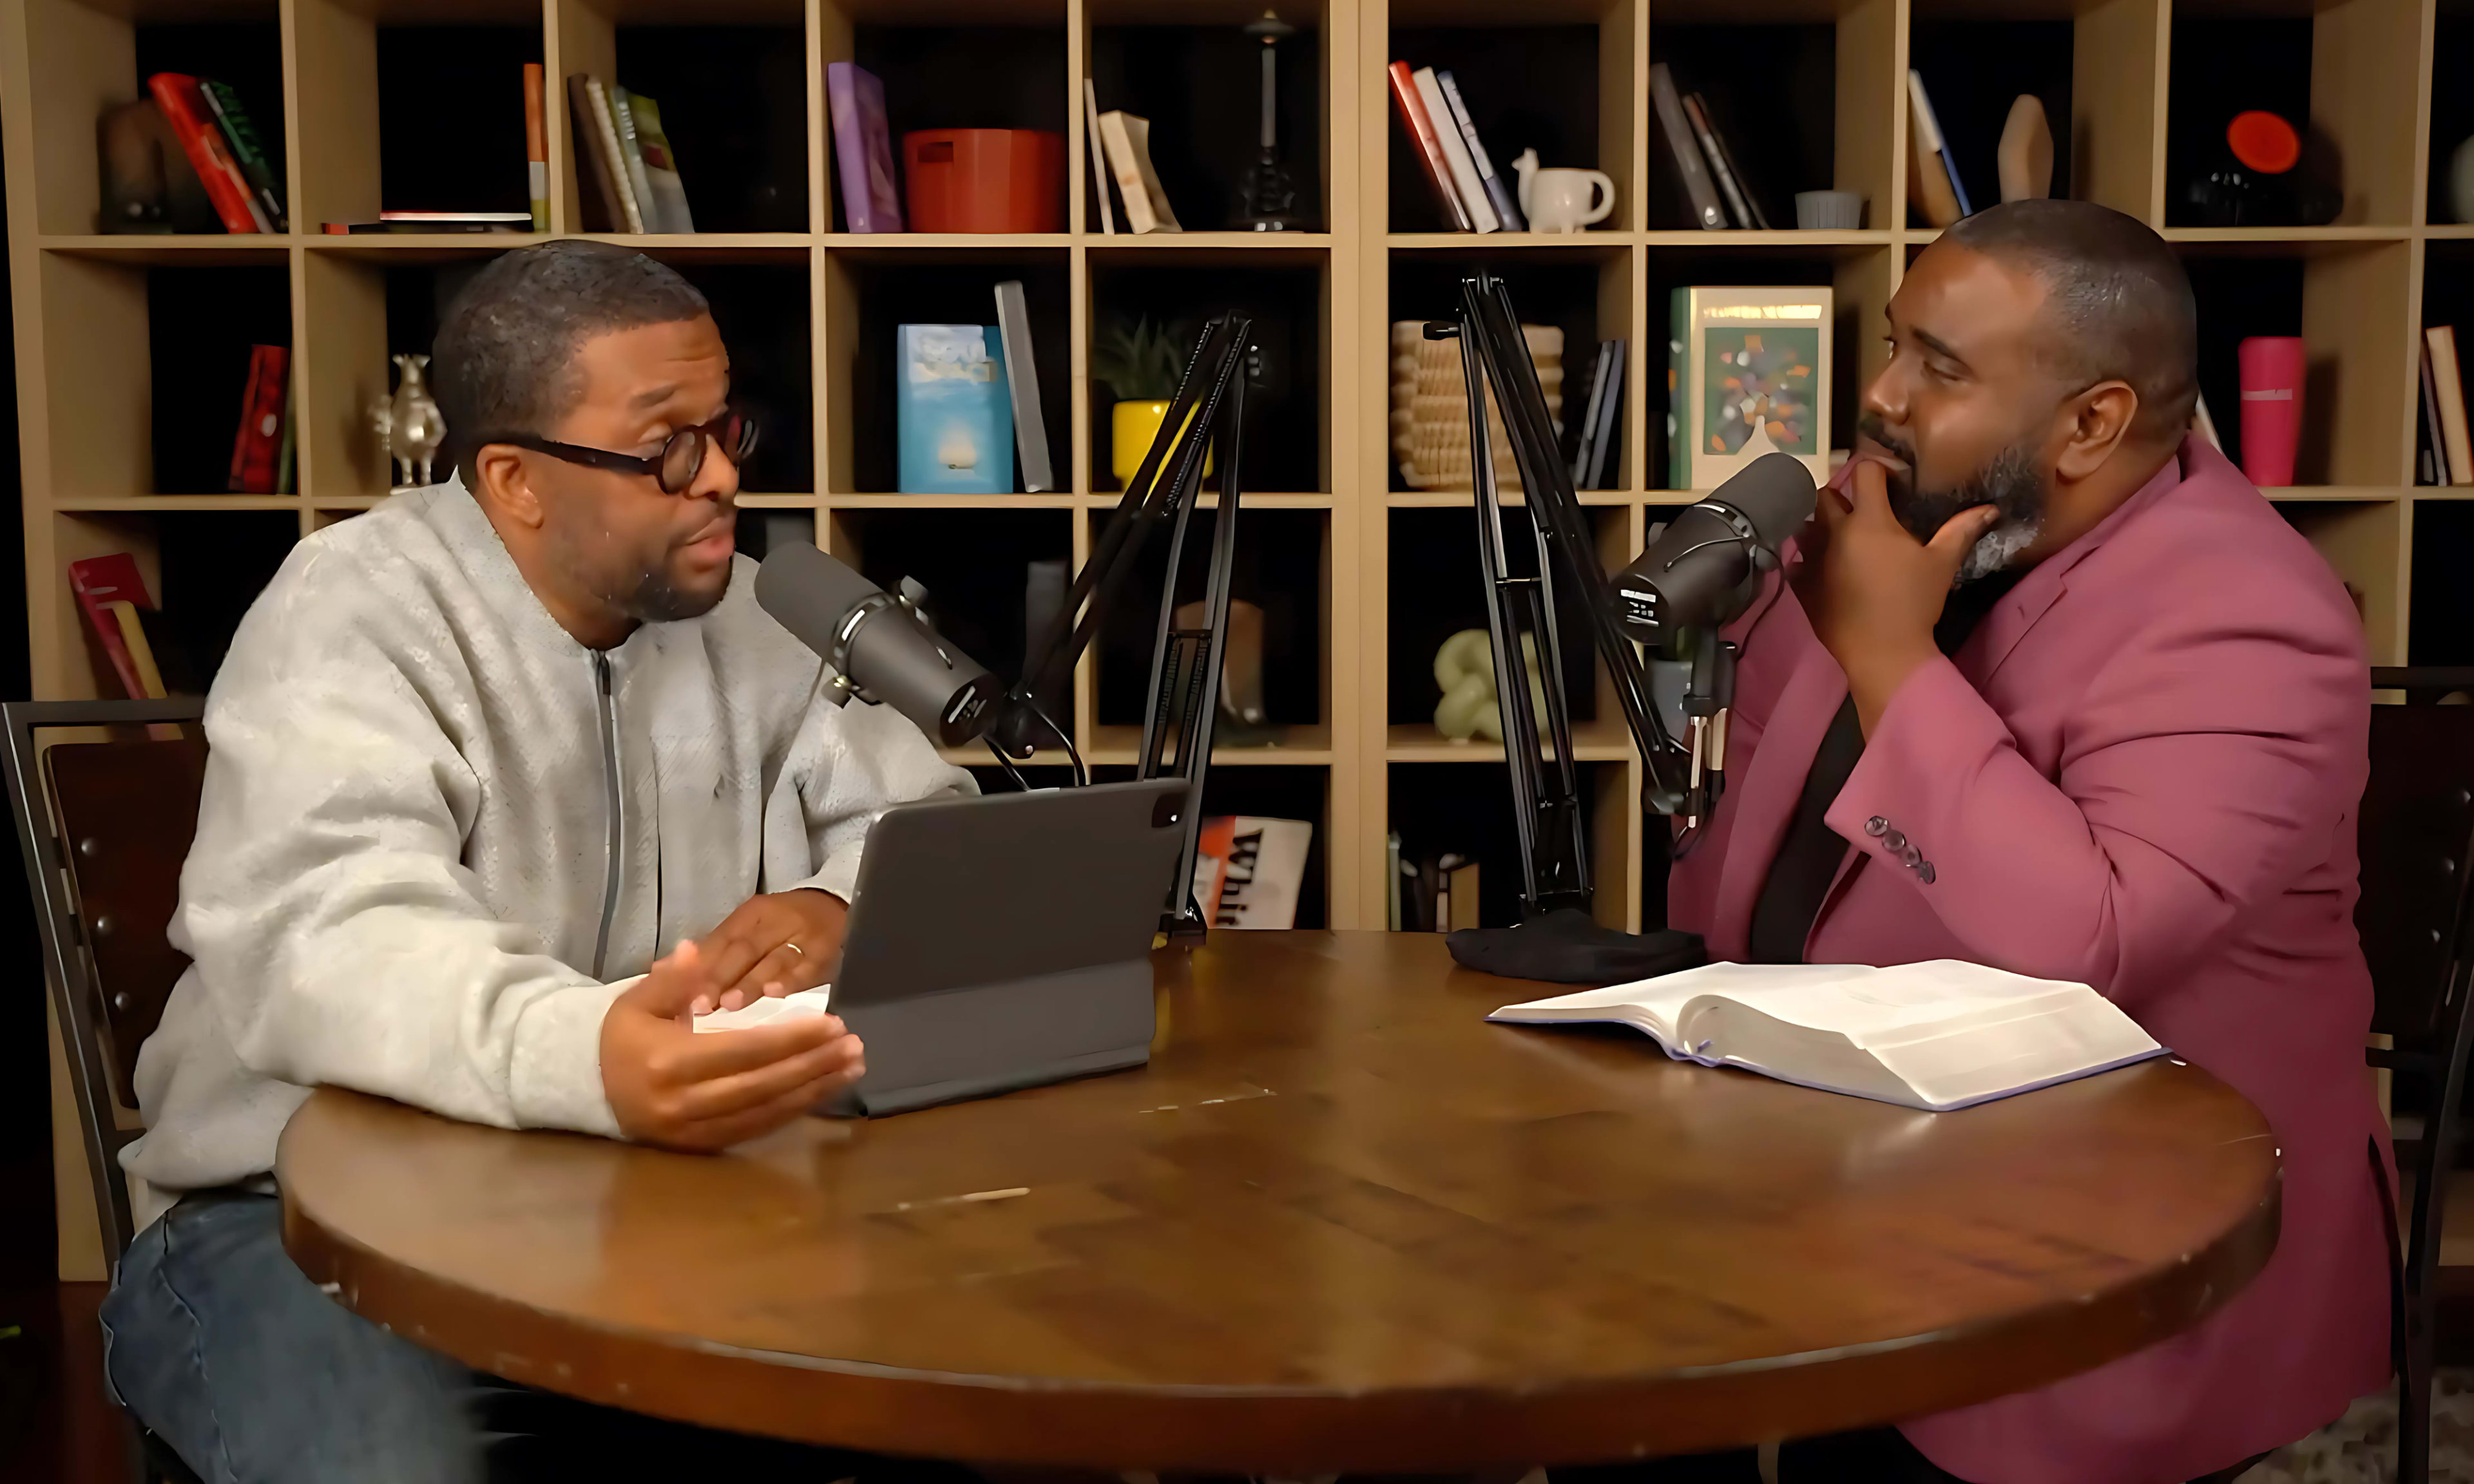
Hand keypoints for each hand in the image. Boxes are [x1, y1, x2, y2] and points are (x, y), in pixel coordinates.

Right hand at [600, 939, 864, 1150]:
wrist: (588, 1087)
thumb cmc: (621, 1036)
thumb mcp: (638, 999)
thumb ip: (672, 978)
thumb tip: (695, 949)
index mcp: (668, 1062)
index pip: (743, 1050)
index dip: (791, 1038)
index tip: (831, 1023)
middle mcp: (683, 1102)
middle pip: (762, 1085)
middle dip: (813, 1065)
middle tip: (854, 1046)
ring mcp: (693, 1130)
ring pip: (765, 1112)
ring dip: (814, 1090)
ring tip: (851, 1067)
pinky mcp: (701, 1146)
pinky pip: (755, 1129)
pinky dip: (792, 1110)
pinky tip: (821, 1091)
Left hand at [693, 889, 847, 1015]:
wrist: (837, 907)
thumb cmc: (783, 925)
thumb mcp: (751, 927)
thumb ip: (716, 950)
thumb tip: (668, 971)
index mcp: (751, 914)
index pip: (722, 940)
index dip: (701, 967)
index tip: (682, 994)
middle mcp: (775, 921)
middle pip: (744, 949)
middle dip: (721, 978)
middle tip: (701, 1005)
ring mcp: (802, 936)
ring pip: (773, 959)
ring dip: (751, 982)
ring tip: (731, 1004)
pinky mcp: (825, 952)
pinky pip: (807, 967)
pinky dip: (790, 981)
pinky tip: (775, 995)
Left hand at [1791, 458, 2000, 734]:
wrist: (1882, 652)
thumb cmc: (1914, 604)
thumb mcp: (1942, 564)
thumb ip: (1961, 530)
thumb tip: (1989, 508)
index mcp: (1869, 520)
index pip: (1864, 472)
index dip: (1878, 470)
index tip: (1890, 483)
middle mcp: (1834, 532)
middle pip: (1826, 495)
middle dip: (1842, 496)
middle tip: (1862, 511)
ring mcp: (1812, 558)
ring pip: (1806, 526)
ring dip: (1821, 526)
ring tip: (1841, 539)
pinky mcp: (1800, 584)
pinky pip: (1795, 560)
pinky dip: (1806, 558)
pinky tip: (1824, 568)